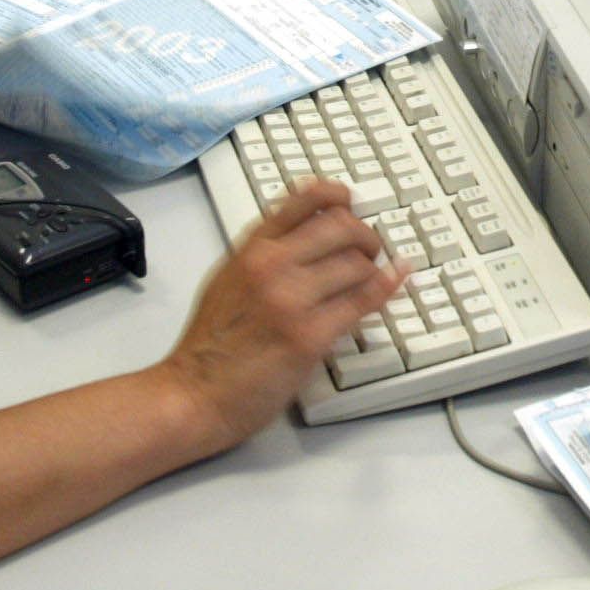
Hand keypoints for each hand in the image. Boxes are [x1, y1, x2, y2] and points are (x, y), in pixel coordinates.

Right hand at [158, 179, 401, 451]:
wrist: (192, 394)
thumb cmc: (208, 346)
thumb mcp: (227, 279)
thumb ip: (262, 253)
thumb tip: (301, 234)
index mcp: (252, 248)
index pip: (304, 199)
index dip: (337, 195)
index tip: (350, 200)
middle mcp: (273, 265)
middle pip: (342, 226)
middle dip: (366, 235)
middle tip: (371, 247)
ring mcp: (292, 299)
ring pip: (357, 263)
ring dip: (373, 268)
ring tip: (372, 277)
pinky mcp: (310, 336)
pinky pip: (362, 301)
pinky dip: (386, 287)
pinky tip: (397, 279)